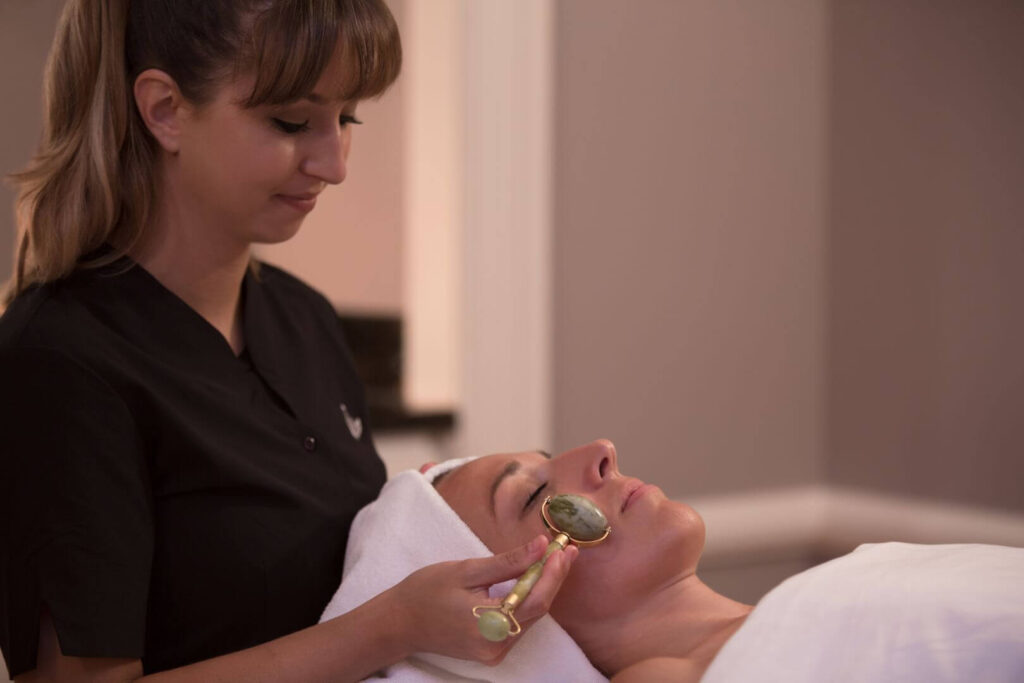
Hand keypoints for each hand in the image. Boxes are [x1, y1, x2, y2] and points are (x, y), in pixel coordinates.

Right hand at [388, 534, 578, 664]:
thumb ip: (507, 562)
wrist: (398, 623)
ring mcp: (494, 652)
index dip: (553, 574)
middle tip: (564, 550)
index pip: (535, 600)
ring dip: (543, 588)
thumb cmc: (426, 592)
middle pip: (537, 610)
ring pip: (530, 617)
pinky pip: (518, 623)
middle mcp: (495, 645)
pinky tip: (532, 579)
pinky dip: (528, 601)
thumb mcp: (466, 570)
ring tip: (553, 559)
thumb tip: (540, 546)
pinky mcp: (491, 651)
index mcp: (488, 624)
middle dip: (553, 578)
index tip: (563, 548)